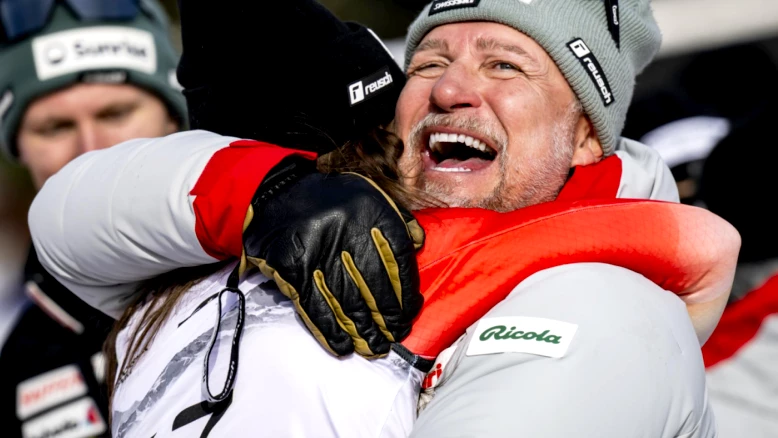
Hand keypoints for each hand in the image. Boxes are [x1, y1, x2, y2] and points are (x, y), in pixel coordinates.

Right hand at [243, 158, 424, 356]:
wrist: (277, 194)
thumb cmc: (332, 199)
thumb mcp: (371, 195)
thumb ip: (398, 218)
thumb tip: (419, 244)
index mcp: (371, 214)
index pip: (397, 262)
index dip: (406, 293)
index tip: (410, 312)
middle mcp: (348, 235)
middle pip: (375, 287)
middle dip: (387, 318)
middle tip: (395, 336)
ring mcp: (320, 255)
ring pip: (348, 302)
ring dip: (363, 330)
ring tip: (375, 348)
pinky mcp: (295, 271)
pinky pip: (316, 307)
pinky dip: (330, 331)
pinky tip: (343, 346)